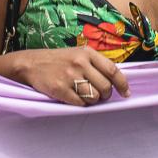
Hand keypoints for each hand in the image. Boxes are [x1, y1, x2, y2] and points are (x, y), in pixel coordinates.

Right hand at [13, 47, 129, 105]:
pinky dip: (81, 103)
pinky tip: (76, 97)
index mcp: (88, 53)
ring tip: (86, 95)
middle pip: (105, 86)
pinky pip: (80, 103)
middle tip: (101, 95)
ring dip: (93, 100)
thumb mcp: (79, 54)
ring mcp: (69, 76)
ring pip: (94, 96)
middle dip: (106, 94)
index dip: (122, 84)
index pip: (113, 71)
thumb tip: (116, 81)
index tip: (126, 93)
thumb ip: (97, 64)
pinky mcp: (59, 89)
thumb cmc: (59, 60)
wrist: (31, 63)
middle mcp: (80, 63)